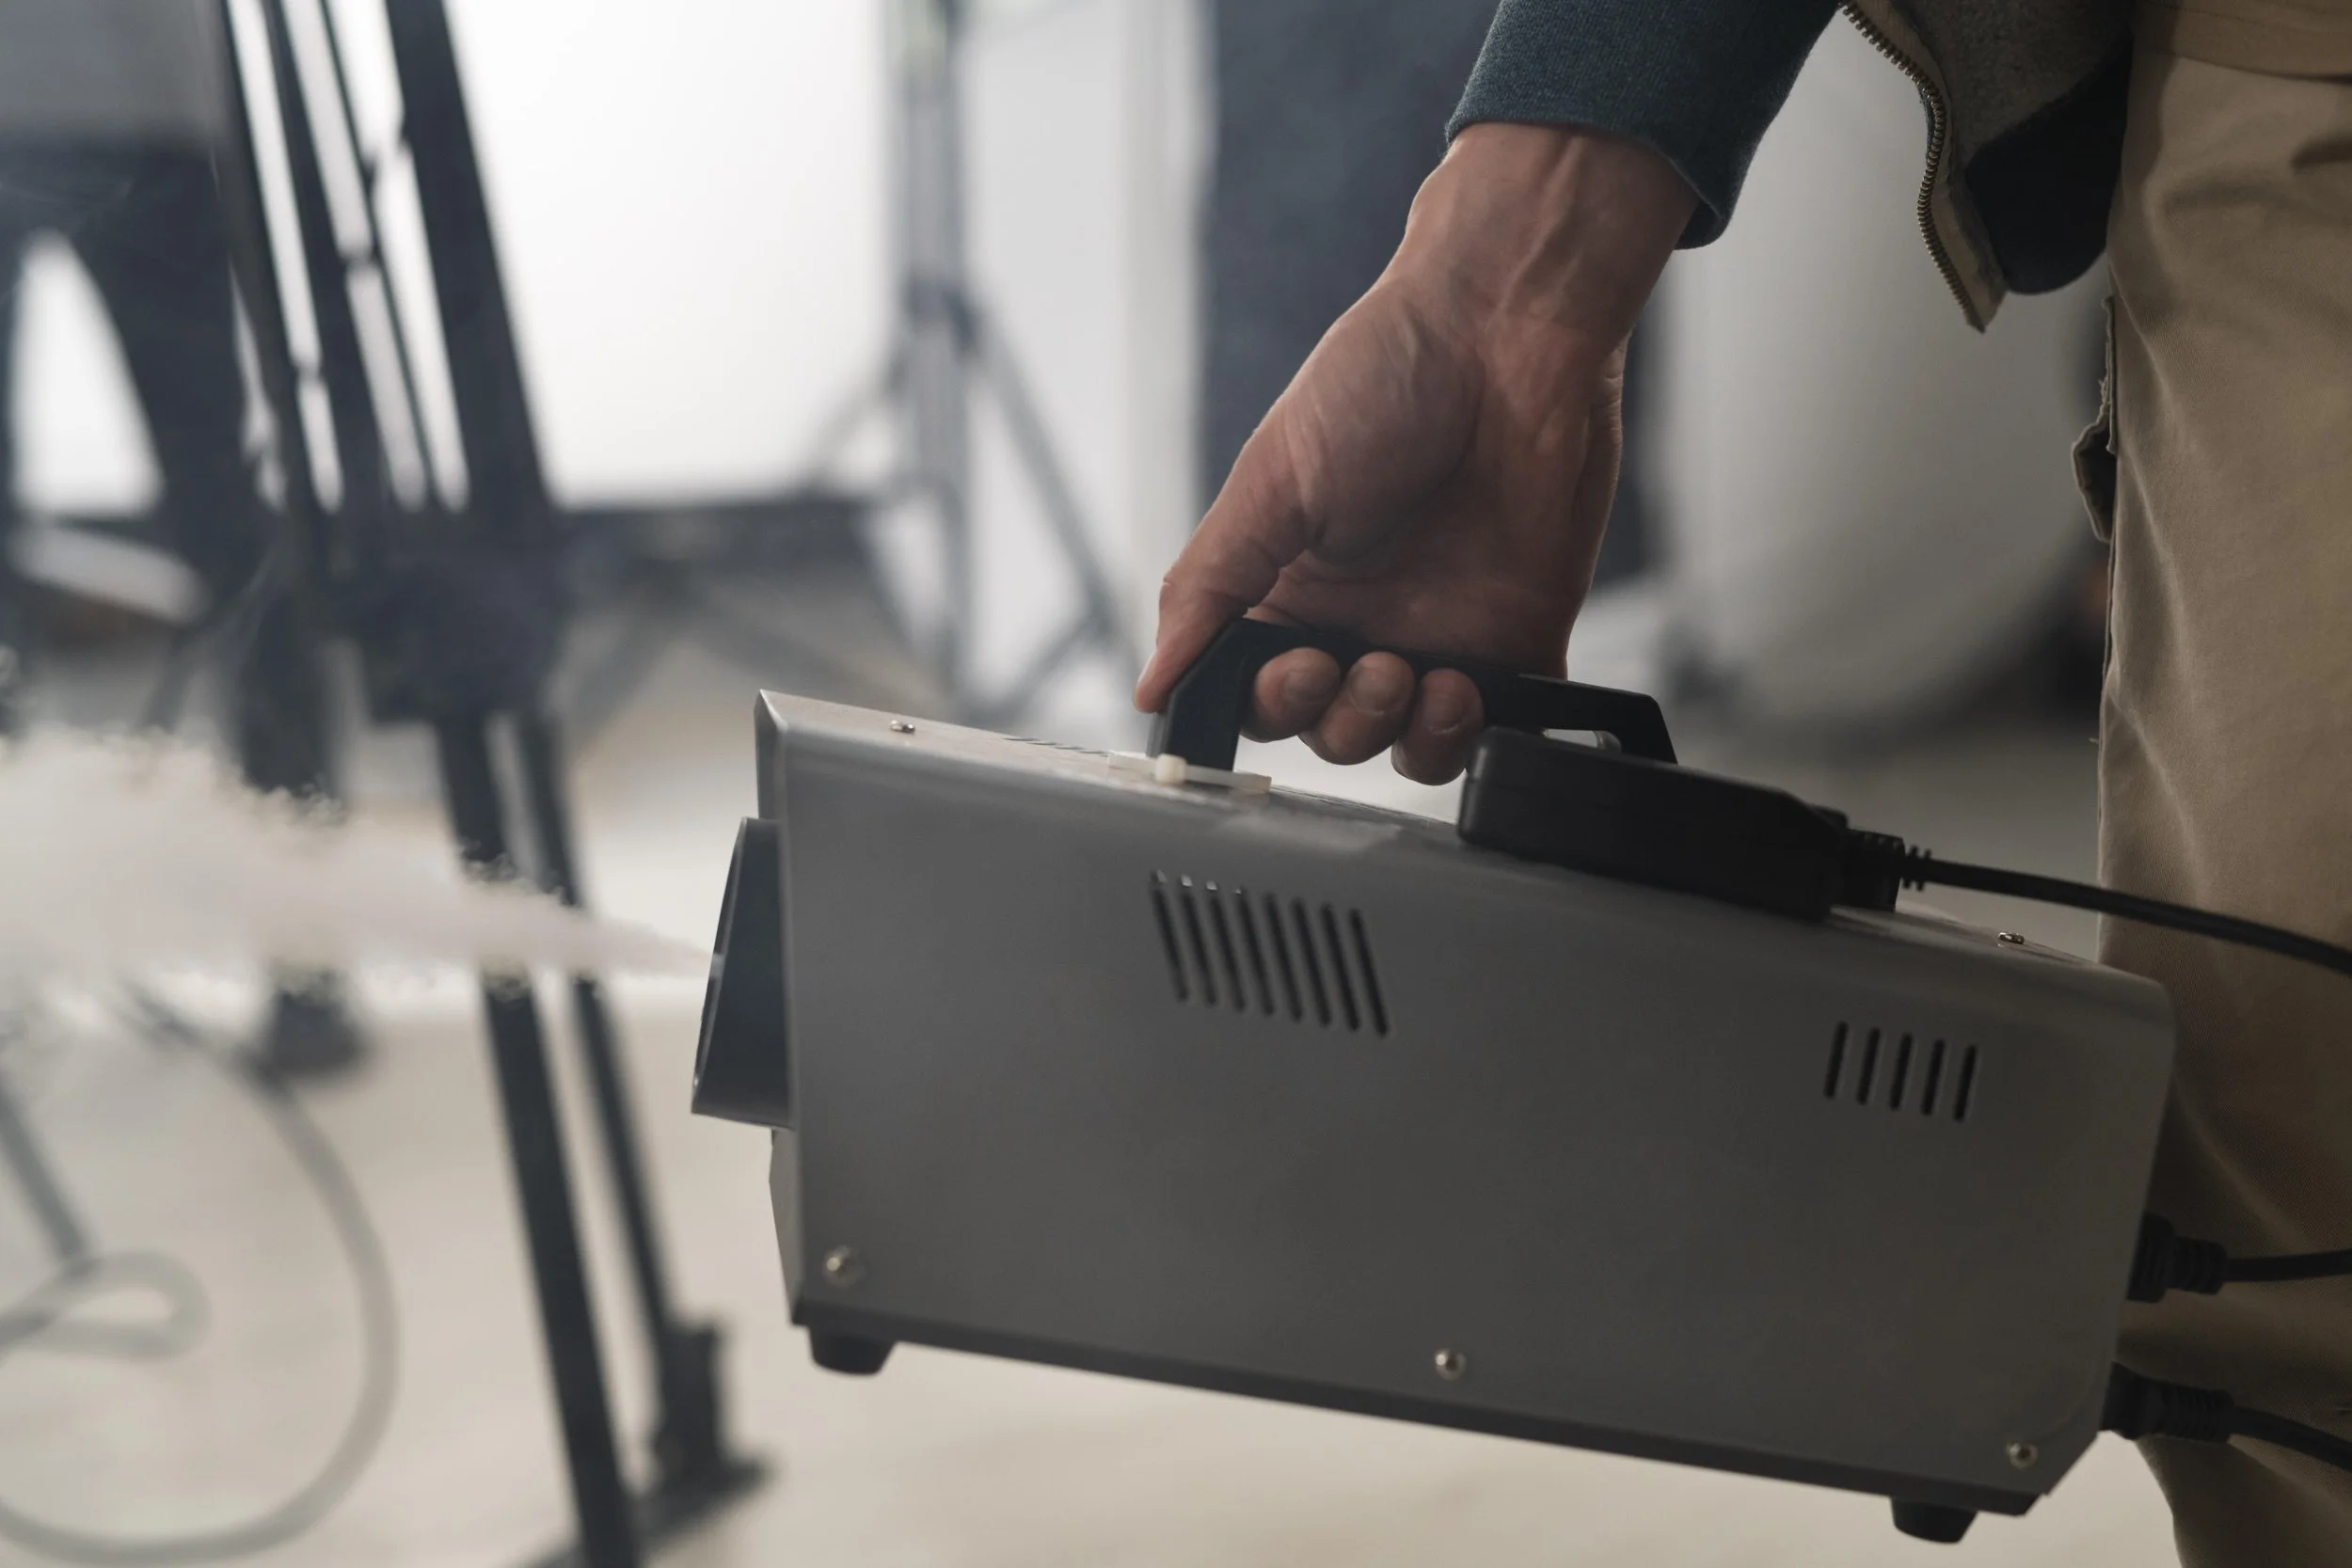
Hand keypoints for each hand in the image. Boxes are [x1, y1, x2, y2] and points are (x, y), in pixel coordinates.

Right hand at [1134, 123, 1693, 781]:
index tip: (1297, 670)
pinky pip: (1499, 731)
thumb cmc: (1385, 376)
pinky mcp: (1518, 636)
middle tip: (1373, 663)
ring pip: (1407, 747)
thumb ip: (1208, 589)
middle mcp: (1361, 619)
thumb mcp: (1271, 480)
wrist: (1508, 328)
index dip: (1270, 705)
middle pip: (1331, 731)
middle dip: (1344, 719)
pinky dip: (1483, 737)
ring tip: (1431, 677)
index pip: (1255, 692)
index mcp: (1289, 586)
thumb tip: (1150, 685)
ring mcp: (1442, 632)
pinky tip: (1475, 689)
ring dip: (1407, 736)